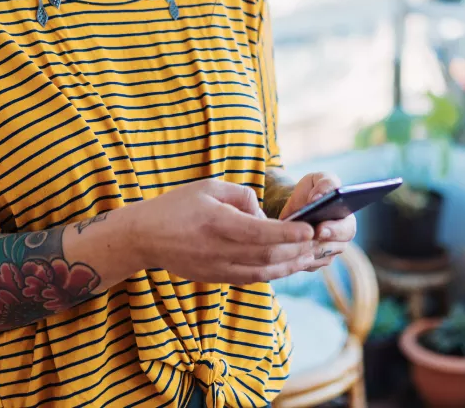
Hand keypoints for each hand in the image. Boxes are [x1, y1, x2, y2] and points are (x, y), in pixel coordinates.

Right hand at [129, 179, 316, 285]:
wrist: (144, 236)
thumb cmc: (176, 205)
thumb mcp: (208, 186)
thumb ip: (241, 196)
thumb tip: (263, 212)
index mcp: (218, 223)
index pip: (260, 232)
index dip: (288, 233)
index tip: (310, 229)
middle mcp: (219, 250)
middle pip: (267, 256)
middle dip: (297, 250)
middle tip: (320, 242)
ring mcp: (217, 268)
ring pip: (263, 272)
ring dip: (290, 265)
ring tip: (311, 256)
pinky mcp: (216, 278)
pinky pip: (251, 279)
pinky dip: (273, 273)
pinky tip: (287, 265)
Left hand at [278, 172, 356, 271]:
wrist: (295, 205)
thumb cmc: (311, 190)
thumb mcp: (318, 179)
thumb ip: (325, 183)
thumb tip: (319, 198)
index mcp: (347, 219)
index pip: (347, 229)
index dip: (335, 231)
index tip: (320, 229)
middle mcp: (340, 240)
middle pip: (334, 248)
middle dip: (318, 243)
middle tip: (303, 239)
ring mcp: (328, 253)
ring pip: (318, 258)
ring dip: (304, 250)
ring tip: (290, 242)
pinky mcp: (313, 262)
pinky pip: (305, 264)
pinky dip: (296, 257)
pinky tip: (285, 249)